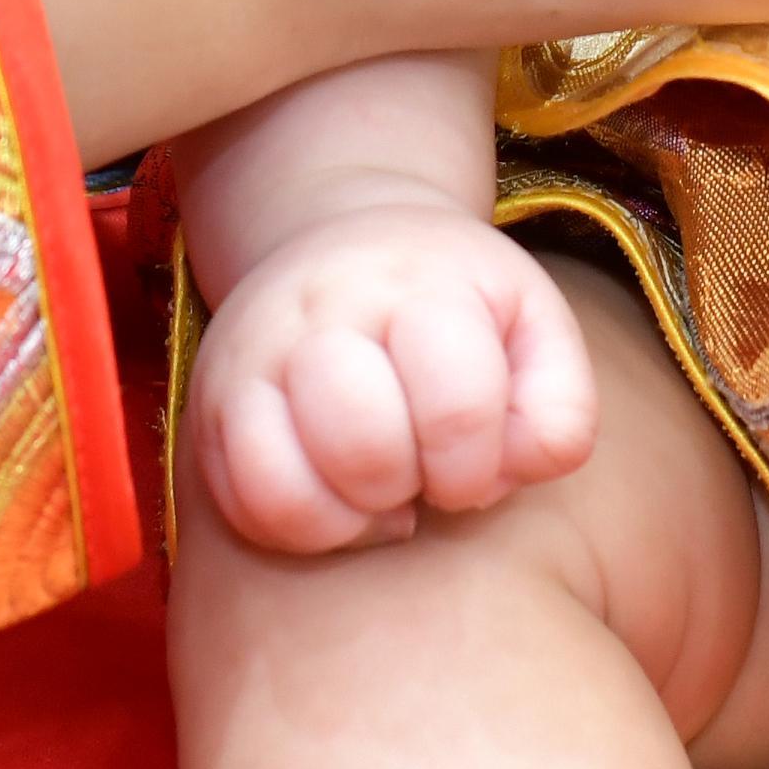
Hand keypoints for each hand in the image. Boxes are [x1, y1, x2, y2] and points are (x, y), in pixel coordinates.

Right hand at [190, 199, 598, 553]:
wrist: (346, 241)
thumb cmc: (457, 306)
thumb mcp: (534, 327)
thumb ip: (560, 408)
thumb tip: (511, 475)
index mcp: (423, 285)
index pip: (459, 406)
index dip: (477, 465)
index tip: (475, 462)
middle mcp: (326, 310)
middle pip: (365, 446)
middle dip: (411, 486)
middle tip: (422, 471)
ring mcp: (255, 356)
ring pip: (284, 485)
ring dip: (349, 518)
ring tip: (377, 494)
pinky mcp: (208, 404)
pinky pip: (238, 503)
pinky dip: (294, 528)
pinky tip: (333, 503)